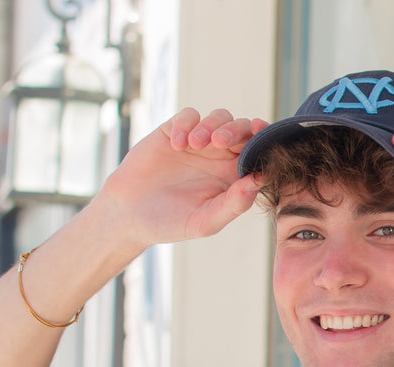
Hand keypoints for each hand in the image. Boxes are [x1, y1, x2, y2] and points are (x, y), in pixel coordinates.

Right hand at [95, 107, 268, 248]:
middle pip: (242, 130)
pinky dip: (186, 124)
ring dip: (213, 125)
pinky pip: (188, 116)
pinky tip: (177, 145)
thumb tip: (258, 181)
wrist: (129, 215)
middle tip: (221, 141)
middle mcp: (221, 157)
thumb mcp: (205, 221)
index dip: (265, 142)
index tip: (262, 137)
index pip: (258, 154)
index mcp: (234, 177)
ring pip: (219, 117)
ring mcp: (198, 143)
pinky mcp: (174, 131)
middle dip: (237, 130)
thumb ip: (234, 204)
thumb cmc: (171, 224)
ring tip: (196, 143)